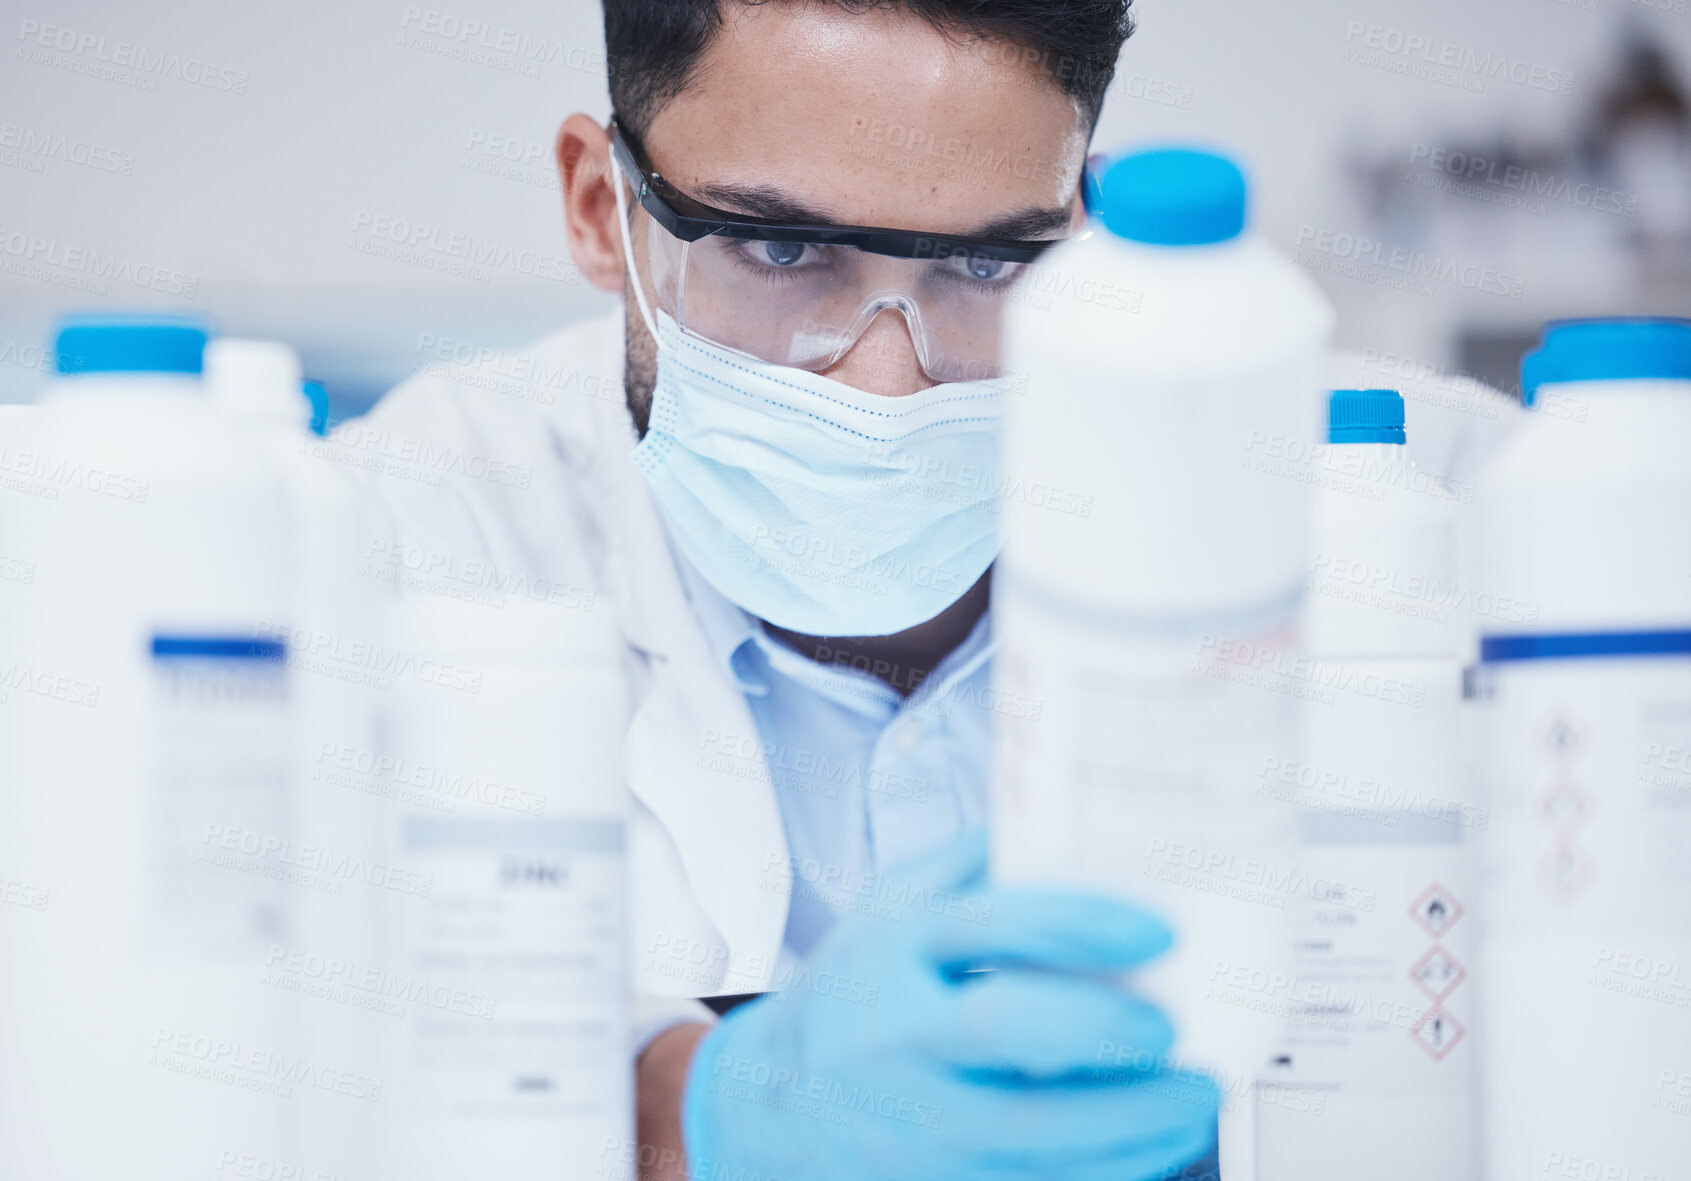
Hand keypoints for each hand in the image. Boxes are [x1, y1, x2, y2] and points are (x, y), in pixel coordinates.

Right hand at [681, 831, 1219, 1179]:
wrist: (771, 1104)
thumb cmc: (854, 993)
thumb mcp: (890, 908)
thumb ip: (972, 866)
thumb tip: (1075, 817)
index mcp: (894, 950)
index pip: (986, 926)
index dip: (1077, 925)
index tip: (1156, 931)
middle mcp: (897, 1036)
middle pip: (1005, 1033)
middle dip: (1103, 1032)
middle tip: (1173, 1030)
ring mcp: (912, 1121)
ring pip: (1030, 1135)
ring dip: (1131, 1123)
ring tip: (1197, 1099)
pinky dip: (1105, 1171)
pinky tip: (1156, 1146)